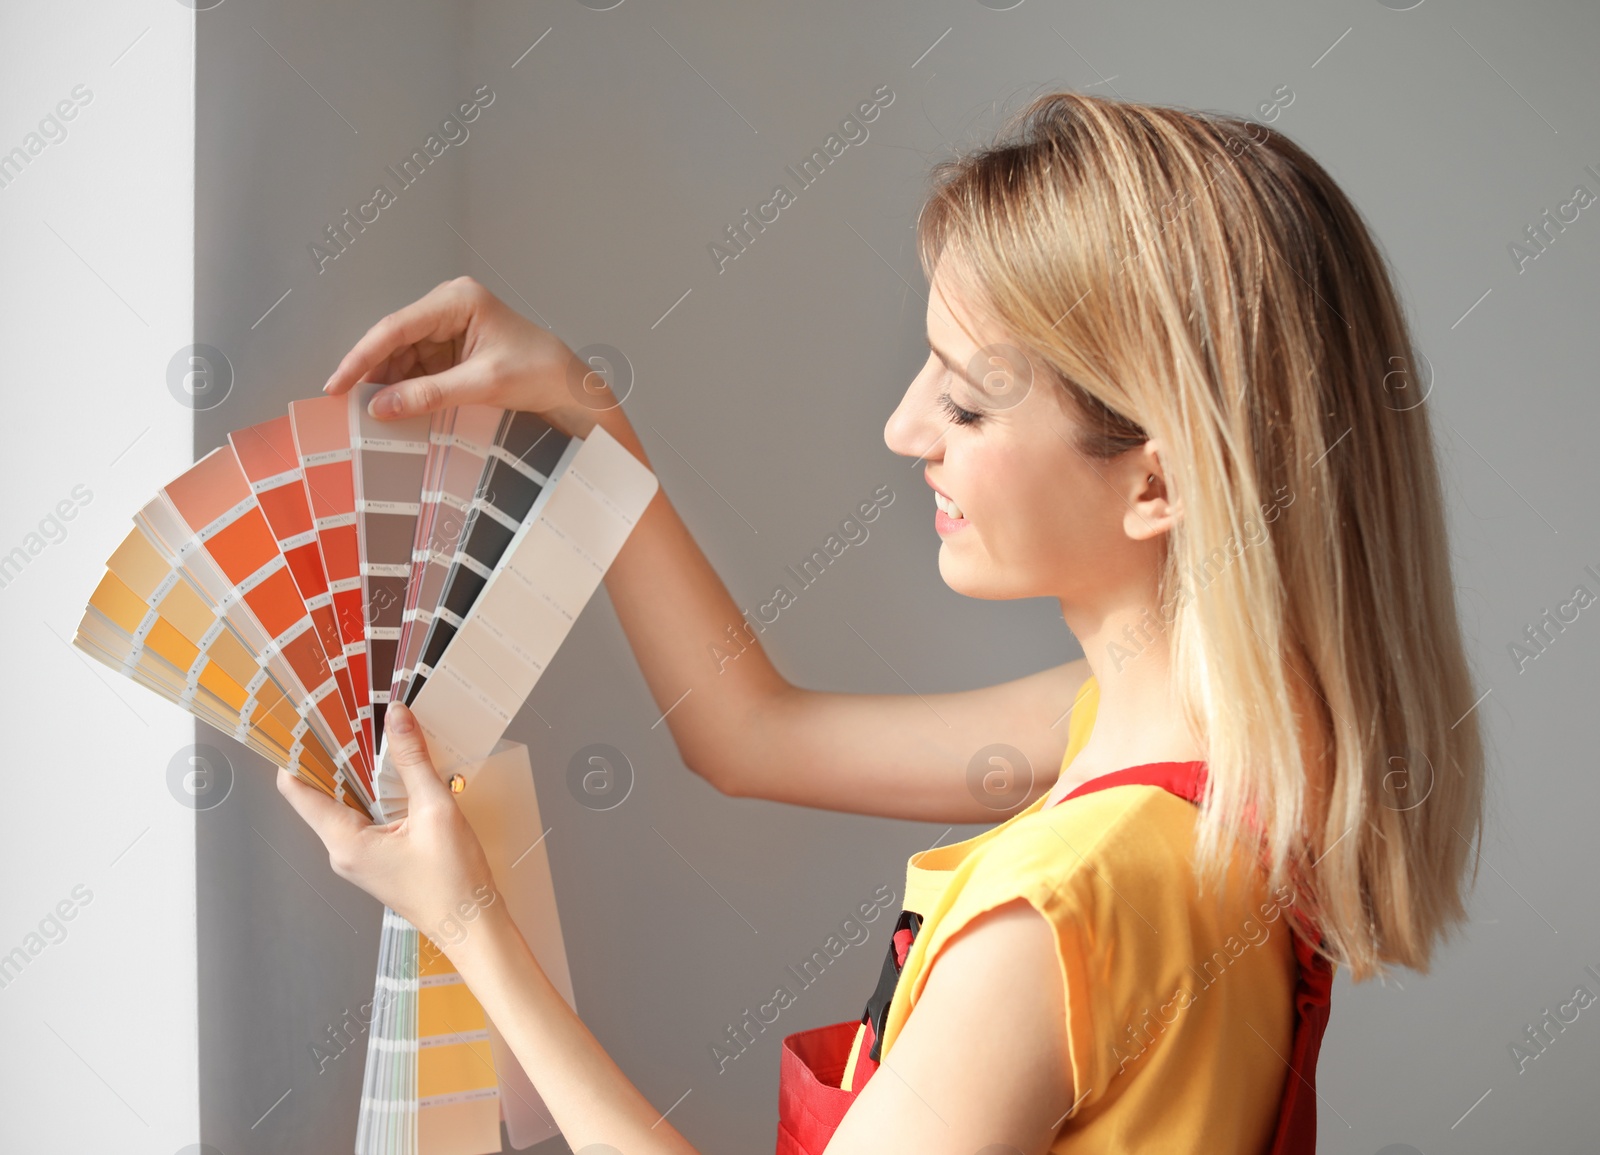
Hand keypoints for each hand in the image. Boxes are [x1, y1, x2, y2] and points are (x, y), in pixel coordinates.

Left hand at [277, 702, 500, 952]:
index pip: (298, 791)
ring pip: (345, 805)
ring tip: (374, 738)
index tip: (302, 723)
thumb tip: (396, 716)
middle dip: (333, 756)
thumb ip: (413, 761)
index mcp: (346, 842)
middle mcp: (343, 852)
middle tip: (347, 718)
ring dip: (358, 773)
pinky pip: (365, 818)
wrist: (472, 926)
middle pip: (320, 794)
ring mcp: (359, 858)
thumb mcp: (436, 811)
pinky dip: (375, 792)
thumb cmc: (453, 881)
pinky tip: (396, 774)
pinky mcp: (377, 860)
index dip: (295, 754)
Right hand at [321, 275, 602, 432]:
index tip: (337, 384)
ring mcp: (450, 328)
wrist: (568, 387)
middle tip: (350, 407)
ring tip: (373, 414)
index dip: (362, 357)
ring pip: (403, 357)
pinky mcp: (453, 350)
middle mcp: (449, 307)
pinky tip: (397, 409)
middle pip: (395, 341)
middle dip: (374, 374)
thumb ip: (429, 394)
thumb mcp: (482, 384)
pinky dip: (407, 389)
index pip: (396, 327)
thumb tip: (381, 406)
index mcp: (457, 300)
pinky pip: (419, 369)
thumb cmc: (539, 372)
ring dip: (389, 385)